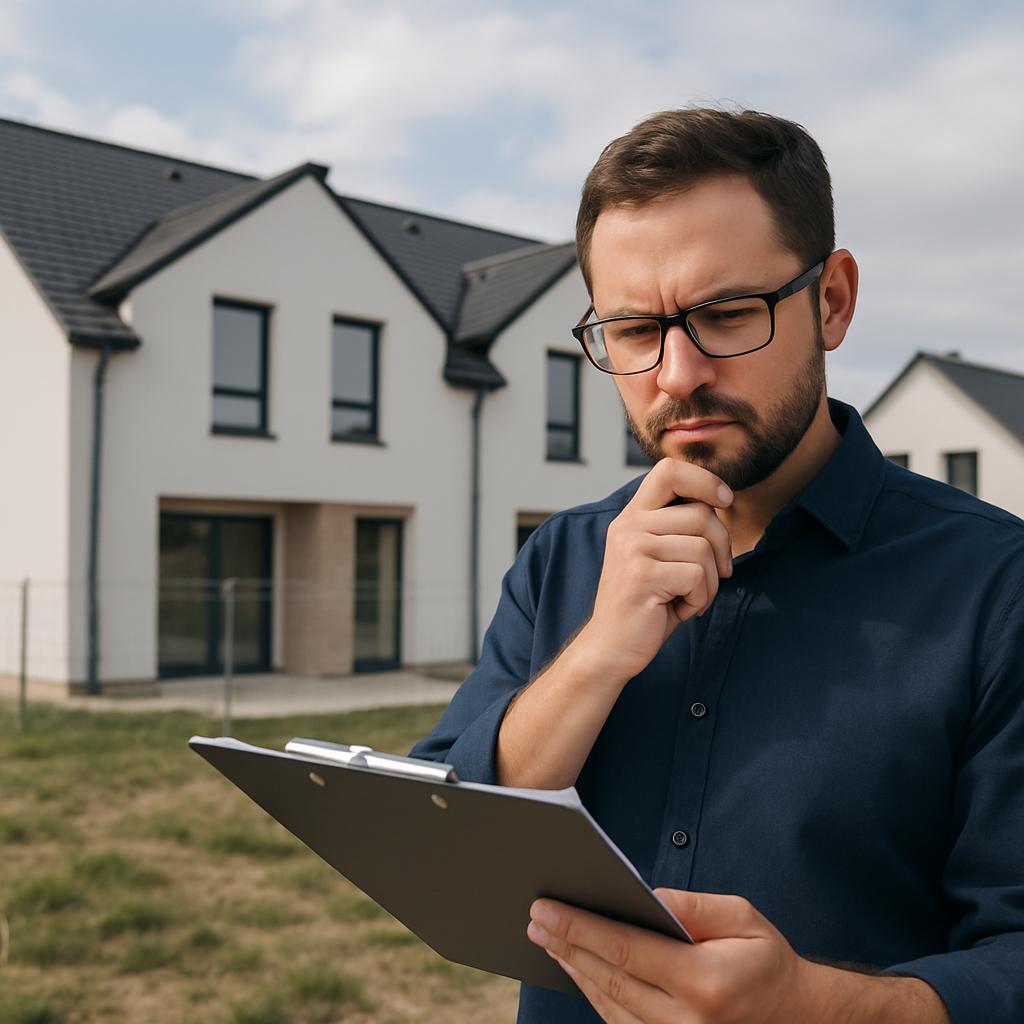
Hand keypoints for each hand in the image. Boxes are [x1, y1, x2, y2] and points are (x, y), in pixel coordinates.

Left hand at [527, 890, 949, 1023]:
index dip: (579, 927)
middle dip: (566, 945)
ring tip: (548, 939)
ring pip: (608, 1005)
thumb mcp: (741, 917)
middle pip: (607, 978)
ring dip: (575, 971)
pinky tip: (580, 969)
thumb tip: (645, 896)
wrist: (800, 1018)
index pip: (624, 950)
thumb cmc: (767, 960)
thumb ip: (691, 906)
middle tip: (534, 918)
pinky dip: (596, 995)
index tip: (545, 909)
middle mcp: (685, 1022)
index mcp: (703, 983)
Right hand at [576, 458, 733, 681]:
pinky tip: (680, 610)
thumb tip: (723, 499)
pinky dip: (700, 599)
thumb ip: (679, 527)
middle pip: (701, 514)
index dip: (705, 479)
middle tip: (717, 574)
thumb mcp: (659, 556)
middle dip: (722, 548)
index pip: (669, 471)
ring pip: (704, 548)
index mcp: (633, 516)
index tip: (725, 501)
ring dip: (710, 581)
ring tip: (689, 597)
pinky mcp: (642, 575)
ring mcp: (633, 549)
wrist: (610, 647)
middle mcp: (629, 526)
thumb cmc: (645, 603)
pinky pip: (697, 576)